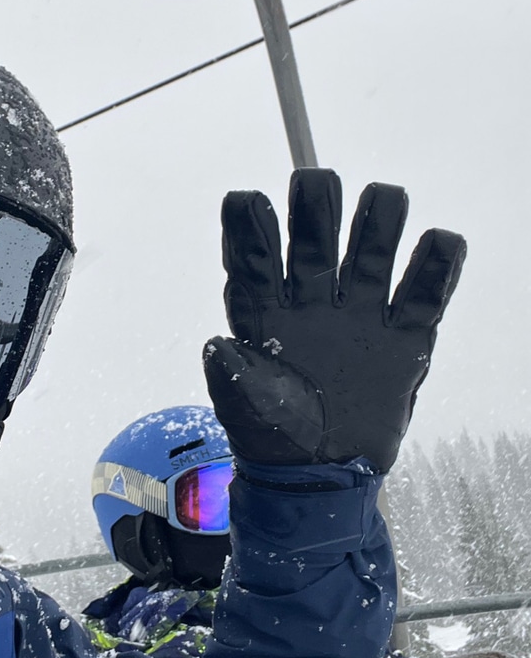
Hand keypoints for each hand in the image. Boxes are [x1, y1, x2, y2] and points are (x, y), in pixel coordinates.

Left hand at [203, 168, 465, 472]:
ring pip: (371, 253)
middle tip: (314, 184)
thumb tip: (217, 344)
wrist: (321, 474)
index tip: (244, 200)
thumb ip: (233, 376)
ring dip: (378, 223)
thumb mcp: (245, 408)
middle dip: (314, 210)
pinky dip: (436, 268)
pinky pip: (424, 295)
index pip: (255, 259)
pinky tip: (440, 243)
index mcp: (266, 312)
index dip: (248, 229)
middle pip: (314, 241)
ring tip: (383, 199)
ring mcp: (358, 316)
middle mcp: (312, 302)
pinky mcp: (402, 339)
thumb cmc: (272, 436)